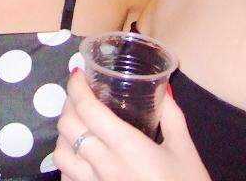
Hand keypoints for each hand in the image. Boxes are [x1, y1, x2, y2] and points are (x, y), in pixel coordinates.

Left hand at [54, 71, 208, 180]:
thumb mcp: (185, 150)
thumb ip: (171, 117)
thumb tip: (161, 89)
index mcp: (127, 147)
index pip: (88, 110)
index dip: (77, 87)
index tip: (78, 74)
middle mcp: (104, 166)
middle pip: (67, 127)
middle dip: (68, 105)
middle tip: (79, 96)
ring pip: (60, 155)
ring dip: (64, 135)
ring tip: (77, 126)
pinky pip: (67, 179)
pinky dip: (67, 163)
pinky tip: (80, 157)